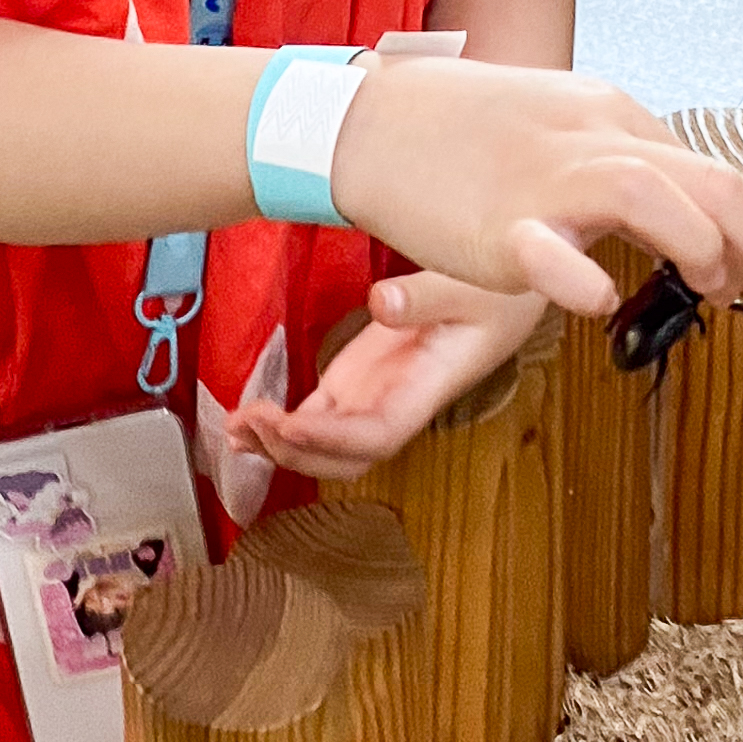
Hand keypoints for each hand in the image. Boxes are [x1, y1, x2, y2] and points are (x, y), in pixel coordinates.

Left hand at [226, 272, 544, 481]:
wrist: (507, 291)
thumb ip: (424, 295)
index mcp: (428, 388)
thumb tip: (381, 302)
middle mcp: (397, 404)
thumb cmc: (497, 290)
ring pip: (327, 444)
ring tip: (235, 429)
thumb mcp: (469, 285)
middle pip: (347, 456)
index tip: (289, 427)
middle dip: (298, 453)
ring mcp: (374, 395)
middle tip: (250, 425)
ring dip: (282, 446)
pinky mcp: (358, 380)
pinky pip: (317, 417)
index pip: (380, 432)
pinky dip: (282, 426)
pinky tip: (247, 421)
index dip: (334, 440)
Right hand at [327, 57, 742, 320]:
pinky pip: (549, 251)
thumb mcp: (557, 117)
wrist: (369, 121)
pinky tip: (598, 299)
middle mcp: (588, 138)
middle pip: (708, 177)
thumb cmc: (461, 128)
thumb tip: (677, 202)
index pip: (707, 165)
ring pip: (650, 194)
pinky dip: (583, 278)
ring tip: (707, 287)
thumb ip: (616, 153)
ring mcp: (543, 180)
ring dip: (699, 248)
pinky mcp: (496, 226)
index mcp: (607, 114)